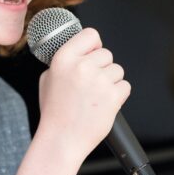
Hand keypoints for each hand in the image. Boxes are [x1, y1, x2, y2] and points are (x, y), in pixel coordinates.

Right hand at [37, 26, 129, 160]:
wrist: (61, 139)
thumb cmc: (55, 112)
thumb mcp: (48, 79)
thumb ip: (66, 61)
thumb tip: (82, 51)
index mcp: (63, 59)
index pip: (90, 35)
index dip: (94, 45)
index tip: (93, 53)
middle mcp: (82, 66)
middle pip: (106, 54)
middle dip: (102, 68)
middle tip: (90, 85)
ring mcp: (99, 81)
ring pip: (117, 70)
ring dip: (110, 82)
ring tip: (95, 97)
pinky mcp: (113, 96)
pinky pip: (125, 86)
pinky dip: (118, 95)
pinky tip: (103, 104)